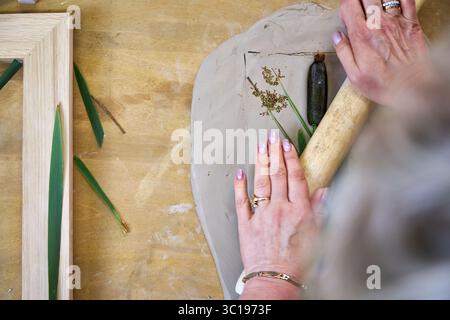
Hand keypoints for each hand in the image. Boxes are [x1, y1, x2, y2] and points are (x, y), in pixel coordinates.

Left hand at [234, 131, 325, 298]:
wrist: (276, 280)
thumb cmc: (299, 263)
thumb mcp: (317, 237)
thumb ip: (319, 212)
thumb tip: (324, 191)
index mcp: (299, 211)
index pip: (295, 177)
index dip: (291, 158)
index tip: (287, 143)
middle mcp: (280, 209)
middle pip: (277, 174)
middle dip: (274, 152)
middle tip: (271, 135)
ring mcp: (261, 215)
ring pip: (261, 182)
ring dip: (260, 162)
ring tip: (259, 145)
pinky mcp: (246, 224)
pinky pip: (241, 201)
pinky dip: (240, 186)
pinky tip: (239, 172)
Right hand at [333, 0, 428, 104]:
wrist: (412, 88)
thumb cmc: (384, 85)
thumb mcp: (354, 75)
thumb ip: (343, 52)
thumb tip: (337, 37)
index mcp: (362, 37)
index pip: (349, 6)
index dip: (345, 7)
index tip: (346, 17)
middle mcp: (379, 25)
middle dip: (358, 1)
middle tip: (358, 11)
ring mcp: (397, 22)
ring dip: (375, 0)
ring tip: (372, 8)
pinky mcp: (412, 23)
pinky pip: (406, 0)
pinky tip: (391, 5)